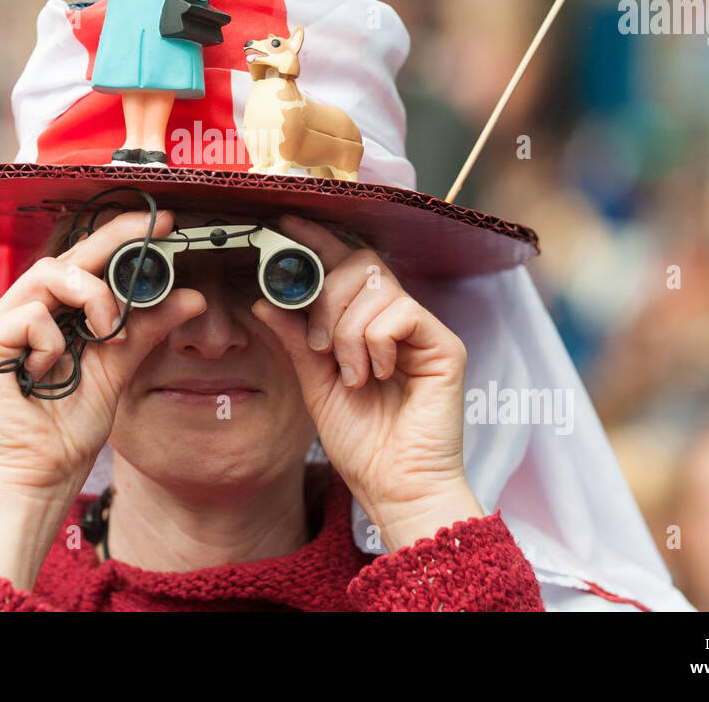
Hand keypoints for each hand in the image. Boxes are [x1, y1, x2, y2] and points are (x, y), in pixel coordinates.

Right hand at [0, 209, 204, 509]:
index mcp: (50, 314)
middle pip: (65, 257)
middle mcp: (19, 312)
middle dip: (111, 249)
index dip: (116, 235)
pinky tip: (47, 372)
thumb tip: (190, 296)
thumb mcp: (120, 367)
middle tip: (147, 249)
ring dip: (90, 300)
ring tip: (104, 334)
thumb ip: (147, 329)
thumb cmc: (69, 428)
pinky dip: (53, 343)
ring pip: (50, 276)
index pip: (82, 262)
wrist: (44, 476)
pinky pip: (30, 317)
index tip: (159, 222)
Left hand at [251, 215, 484, 552]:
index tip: (285, 225)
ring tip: (354, 375)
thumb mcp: (314, 383)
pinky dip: (377, 343)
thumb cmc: (360, 441)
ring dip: (348, 333)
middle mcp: (396, 318)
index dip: (316, 240)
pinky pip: (400, 312)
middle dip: (327, 297)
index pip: (343, 265)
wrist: (393, 484)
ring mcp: (422, 329)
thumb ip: (294, 339)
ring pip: (376, 288)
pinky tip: (380, 374)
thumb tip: (263, 299)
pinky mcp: (445, 344)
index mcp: (364, 323)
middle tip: (320, 346)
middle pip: (360, 264)